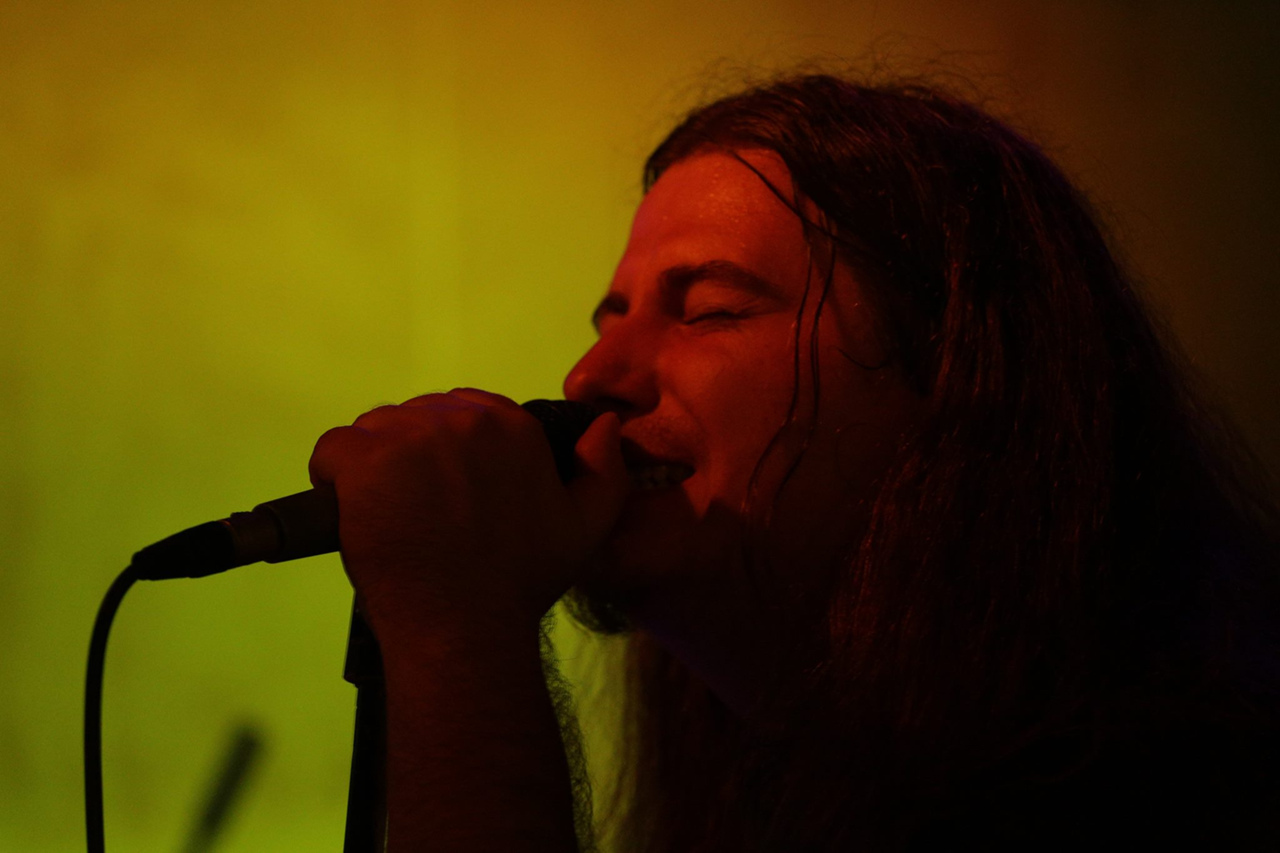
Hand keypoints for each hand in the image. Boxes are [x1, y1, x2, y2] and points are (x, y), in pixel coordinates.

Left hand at [307, 388, 626, 638]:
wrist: (465, 626)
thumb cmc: (521, 582)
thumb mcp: (586, 528)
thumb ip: (603, 470)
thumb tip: (603, 422)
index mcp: (513, 427)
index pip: (466, 413)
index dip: (452, 455)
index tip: (452, 496)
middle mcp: (462, 420)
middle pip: (417, 419)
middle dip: (414, 457)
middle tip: (422, 512)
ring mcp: (409, 438)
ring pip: (375, 432)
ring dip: (376, 466)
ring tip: (390, 515)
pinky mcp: (364, 462)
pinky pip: (333, 450)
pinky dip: (334, 480)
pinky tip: (353, 513)